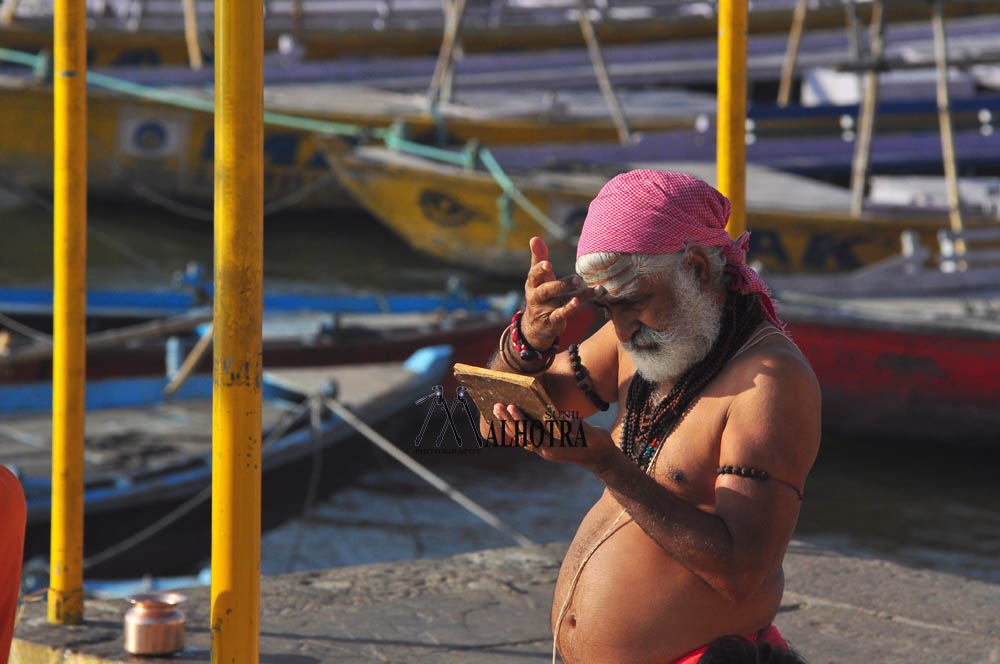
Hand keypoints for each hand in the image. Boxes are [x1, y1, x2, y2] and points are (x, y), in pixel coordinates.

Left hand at [491, 403, 618, 473]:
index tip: (511, 407)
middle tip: (497, 406)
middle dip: (509, 420)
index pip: (531, 433)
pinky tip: (512, 417)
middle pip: (522, 435)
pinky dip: (519, 427)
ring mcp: (545, 449)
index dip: (520, 420)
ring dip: (510, 423)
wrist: (602, 458)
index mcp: (553, 448)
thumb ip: (572, 425)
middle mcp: (545, 450)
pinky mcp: (547, 446)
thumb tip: (557, 417)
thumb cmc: (596, 443)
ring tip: (499, 409)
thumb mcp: (587, 432)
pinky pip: (528, 437)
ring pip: (522, 437)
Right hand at [522, 237, 602, 349]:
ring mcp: (544, 310)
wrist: (535, 326)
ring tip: (584, 289)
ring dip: (576, 295)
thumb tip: (534, 237)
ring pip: (560, 301)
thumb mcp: (538, 278)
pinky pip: (561, 315)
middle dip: (561, 284)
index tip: (548, 264)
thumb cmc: (540, 295)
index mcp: (533, 284)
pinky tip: (578, 302)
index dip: (540, 269)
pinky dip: (569, 309)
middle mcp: (537, 297)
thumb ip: (538, 258)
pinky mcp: (552, 322)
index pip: (534, 275)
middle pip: (547, 290)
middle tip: (577, 279)